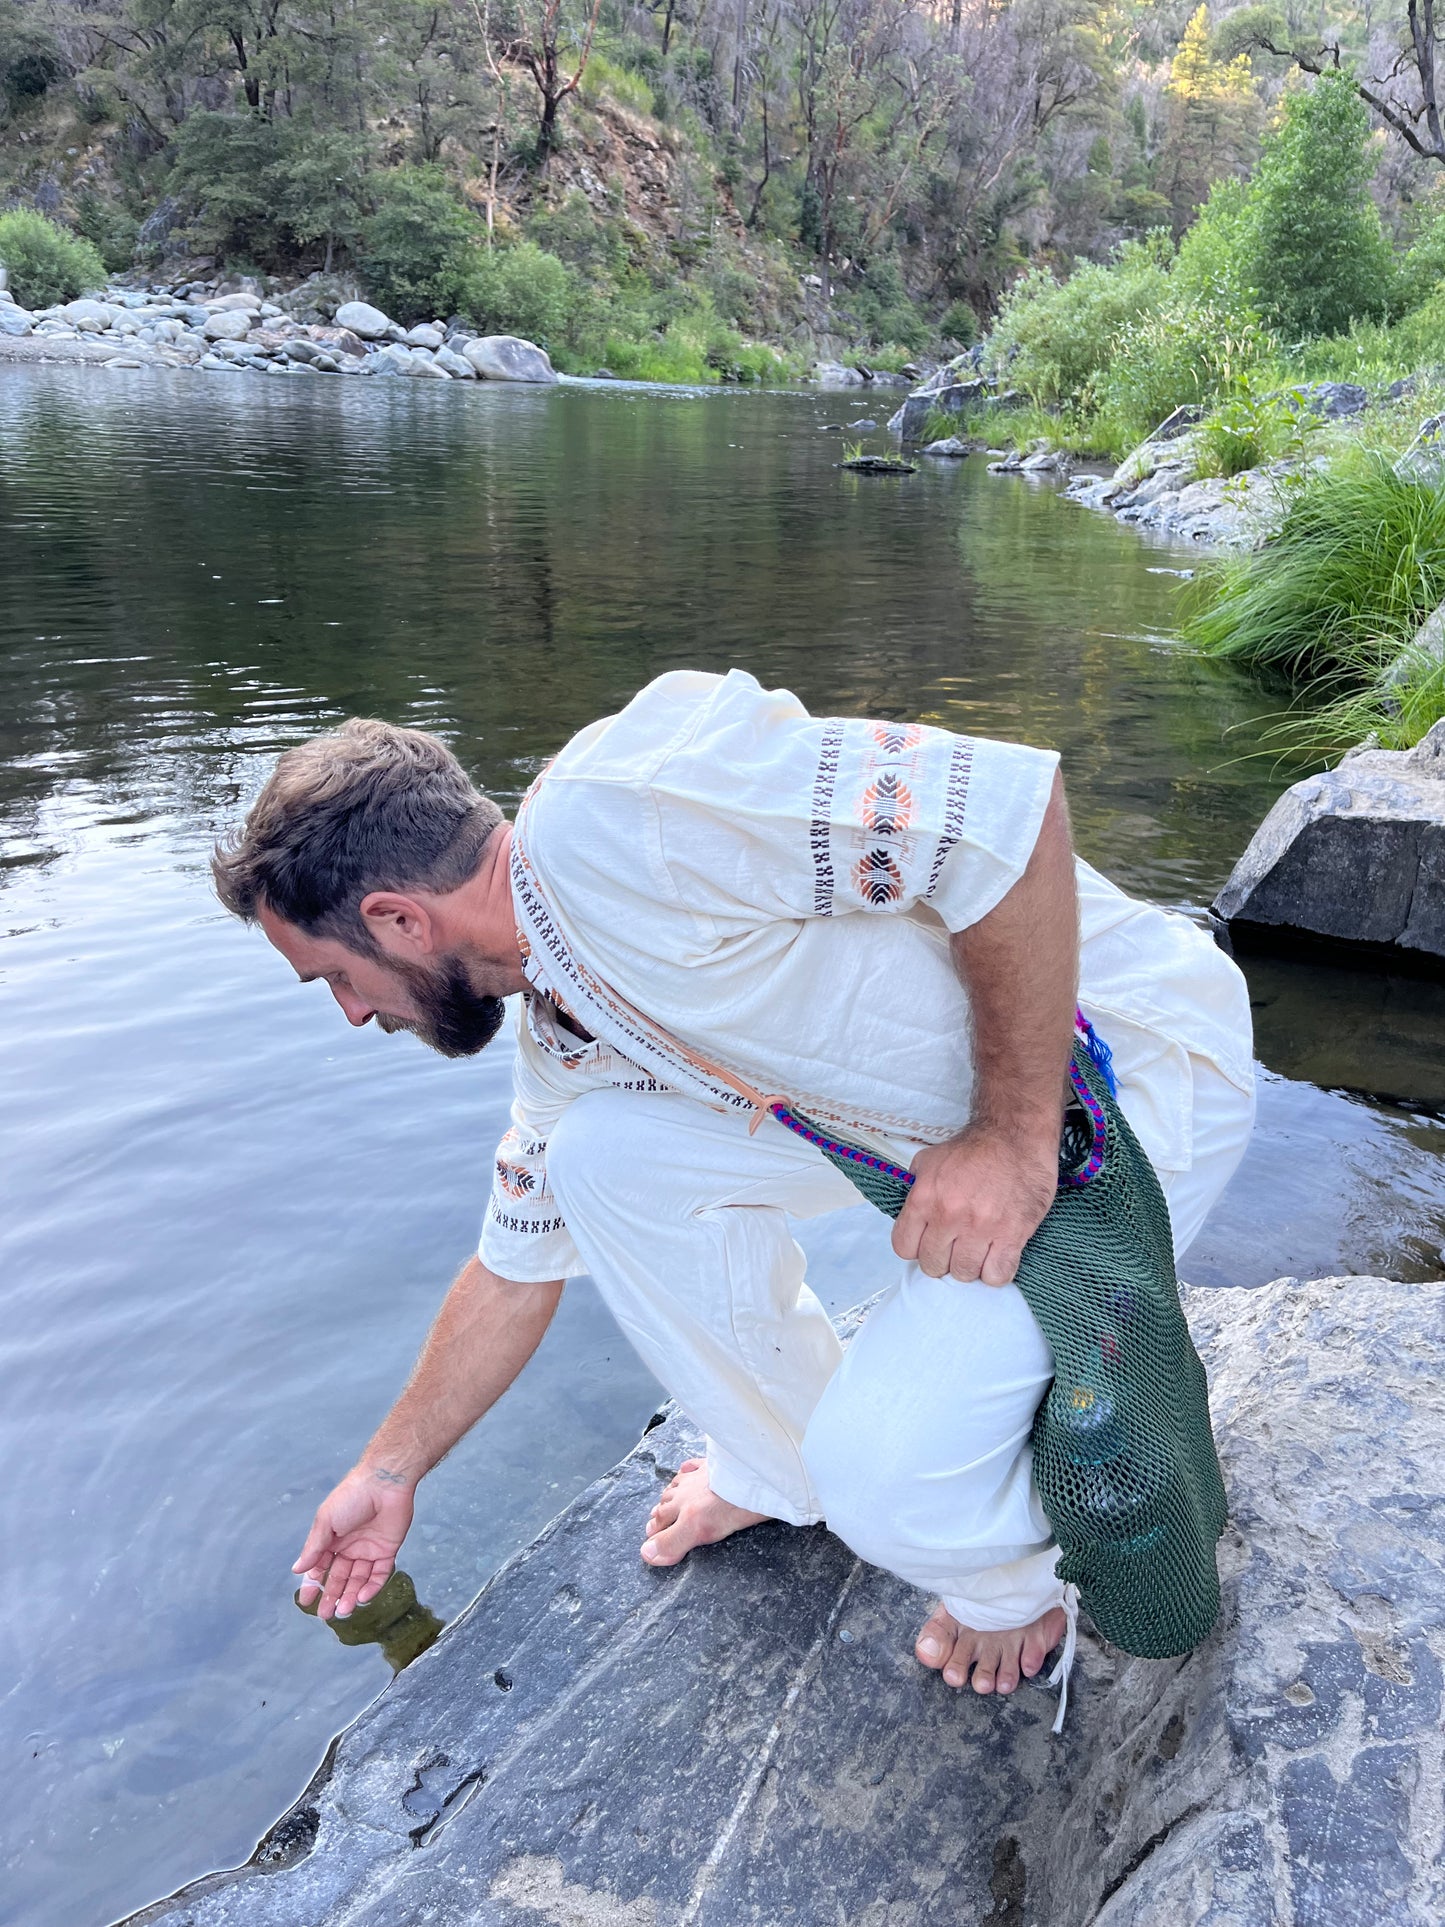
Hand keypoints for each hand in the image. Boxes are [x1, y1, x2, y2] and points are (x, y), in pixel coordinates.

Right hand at [292, 1465, 416, 1619]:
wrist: (385, 1482)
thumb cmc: (352, 1496)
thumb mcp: (326, 1521)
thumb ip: (314, 1547)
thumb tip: (297, 1569)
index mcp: (331, 1538)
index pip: (320, 1567)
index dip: (313, 1584)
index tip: (306, 1601)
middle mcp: (349, 1546)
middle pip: (339, 1577)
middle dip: (332, 1596)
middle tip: (326, 1615)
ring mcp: (369, 1549)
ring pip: (358, 1579)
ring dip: (350, 1595)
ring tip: (343, 1611)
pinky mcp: (388, 1550)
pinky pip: (380, 1574)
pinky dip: (372, 1587)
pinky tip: (362, 1597)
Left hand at [893, 1123, 1057, 1285]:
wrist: (1015, 1136)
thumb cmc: (974, 1150)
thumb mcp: (929, 1160)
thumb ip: (914, 1190)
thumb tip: (909, 1217)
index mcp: (924, 1198)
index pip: (904, 1247)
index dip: (916, 1248)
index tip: (929, 1242)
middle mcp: (949, 1215)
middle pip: (933, 1265)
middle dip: (943, 1258)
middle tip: (955, 1246)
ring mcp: (981, 1228)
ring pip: (964, 1274)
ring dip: (970, 1266)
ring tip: (978, 1250)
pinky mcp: (1012, 1234)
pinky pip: (997, 1275)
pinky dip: (995, 1271)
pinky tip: (997, 1256)